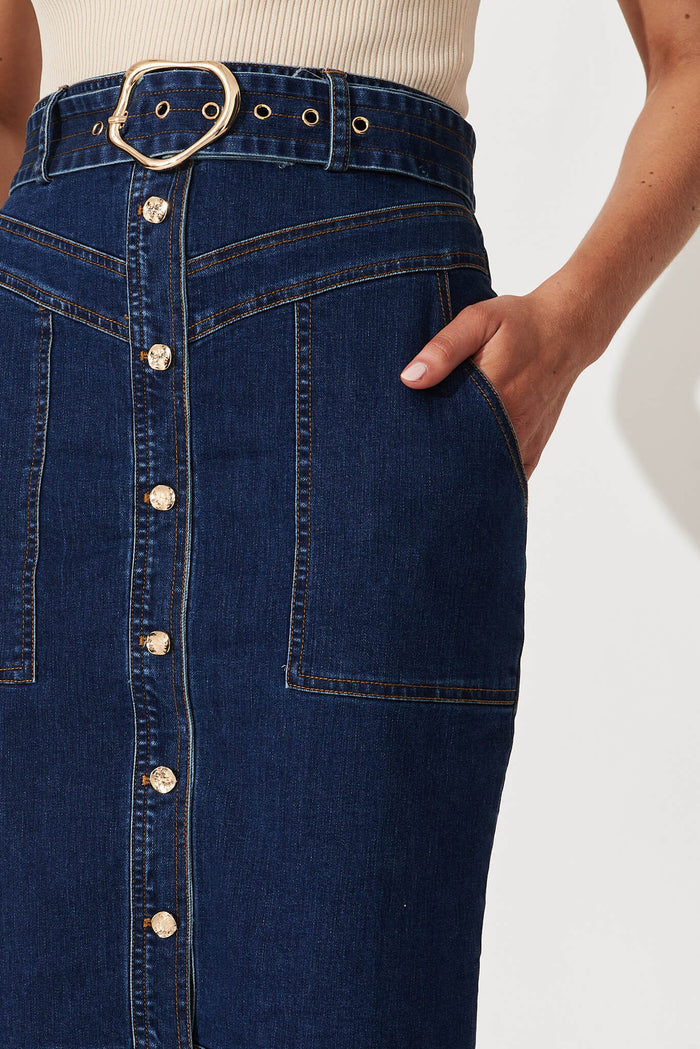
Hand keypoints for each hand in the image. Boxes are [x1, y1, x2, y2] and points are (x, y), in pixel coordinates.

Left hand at [399, 289, 593, 480]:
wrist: (566, 331)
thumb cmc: (519, 322)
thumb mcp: (478, 321)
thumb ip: (444, 349)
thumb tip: (410, 379)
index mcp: (495, 395)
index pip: (447, 435)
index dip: (422, 444)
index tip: (402, 446)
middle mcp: (512, 426)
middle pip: (464, 463)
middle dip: (437, 467)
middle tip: (411, 464)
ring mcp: (525, 442)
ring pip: (487, 476)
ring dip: (462, 477)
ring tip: (435, 473)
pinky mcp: (533, 449)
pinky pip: (508, 478)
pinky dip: (487, 481)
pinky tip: (466, 479)